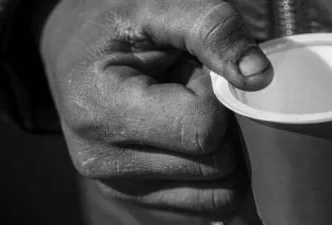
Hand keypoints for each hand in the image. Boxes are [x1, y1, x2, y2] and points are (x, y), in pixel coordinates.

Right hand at [39, 0, 272, 215]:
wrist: (73, 54)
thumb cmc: (117, 28)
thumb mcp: (158, 6)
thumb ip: (212, 29)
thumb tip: (258, 77)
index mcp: (101, 109)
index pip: (202, 130)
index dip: (215, 97)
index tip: (193, 72)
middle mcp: (103, 161)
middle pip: (216, 165)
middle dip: (220, 124)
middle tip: (190, 91)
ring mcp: (120, 188)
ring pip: (220, 193)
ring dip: (218, 150)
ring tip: (185, 114)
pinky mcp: (136, 200)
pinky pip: (208, 204)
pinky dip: (213, 174)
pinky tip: (187, 140)